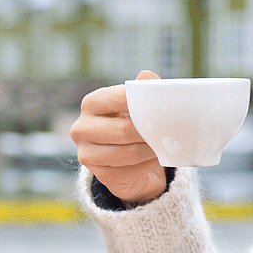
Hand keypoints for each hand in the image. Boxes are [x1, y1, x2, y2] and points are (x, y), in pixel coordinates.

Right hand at [70, 70, 167, 205]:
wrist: (125, 160)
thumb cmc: (129, 124)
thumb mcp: (133, 105)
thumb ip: (140, 90)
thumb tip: (148, 76)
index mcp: (90, 104)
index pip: (116, 98)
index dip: (141, 101)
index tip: (162, 105)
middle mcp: (81, 128)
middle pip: (123, 130)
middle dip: (150, 131)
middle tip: (171, 129)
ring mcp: (87, 154)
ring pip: (129, 153)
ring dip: (152, 150)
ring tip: (167, 144)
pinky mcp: (100, 175)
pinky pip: (131, 171)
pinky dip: (149, 165)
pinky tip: (159, 158)